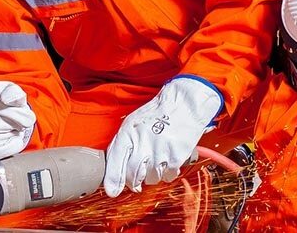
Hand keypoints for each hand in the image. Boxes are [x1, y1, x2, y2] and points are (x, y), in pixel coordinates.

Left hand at [103, 76, 222, 197]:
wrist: (183, 104)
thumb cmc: (156, 114)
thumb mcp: (132, 123)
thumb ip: (122, 144)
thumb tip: (112, 167)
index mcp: (128, 133)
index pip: (116, 161)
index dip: (113, 180)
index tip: (112, 191)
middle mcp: (143, 142)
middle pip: (133, 175)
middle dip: (134, 182)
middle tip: (136, 180)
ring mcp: (160, 150)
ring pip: (151, 178)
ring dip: (152, 175)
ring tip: (155, 161)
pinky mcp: (176, 156)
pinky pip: (168, 176)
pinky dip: (167, 173)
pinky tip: (167, 160)